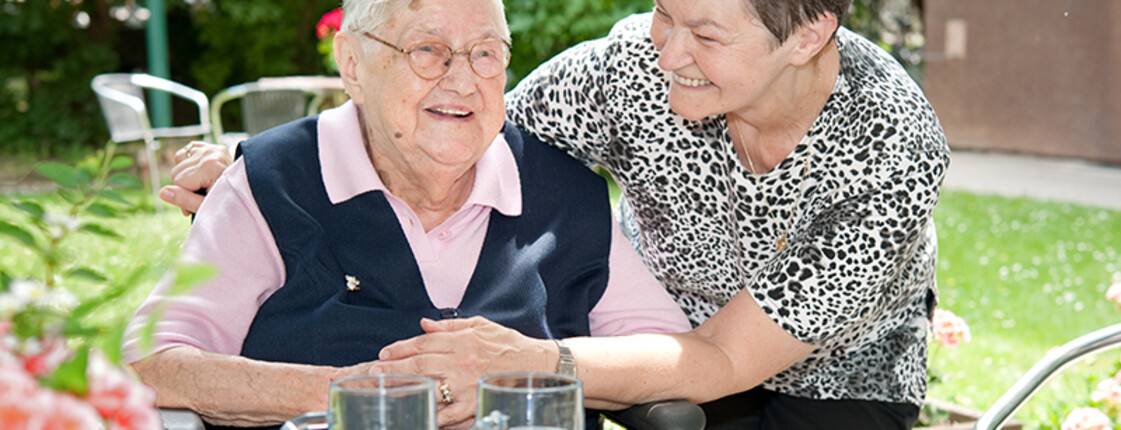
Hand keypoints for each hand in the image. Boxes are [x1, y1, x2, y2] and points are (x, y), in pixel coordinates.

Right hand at [159, 141, 232, 214]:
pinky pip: (187, 150)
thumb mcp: (206, 206)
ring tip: (204, 184)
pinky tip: (202, 173)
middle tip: (203, 194)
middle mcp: (210, 152)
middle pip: (176, 171)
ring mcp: (211, 147)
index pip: (178, 180)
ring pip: (178, 161)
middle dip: (186, 186)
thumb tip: (162, 192)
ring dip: (187, 174)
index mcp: (210, 165)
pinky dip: (190, 162)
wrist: (248, 191)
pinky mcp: (211, 146)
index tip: (201, 201)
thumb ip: (184, 200)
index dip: (186, 195)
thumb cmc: (229, 202)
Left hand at [372, 317, 553, 427]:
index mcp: (464, 340)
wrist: (540, 366)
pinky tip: (416, 413)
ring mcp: (468, 385)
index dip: (400, 348)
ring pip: (429, 388)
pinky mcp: (475, 404)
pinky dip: (432, 415)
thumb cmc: (510, 345)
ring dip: (406, 389)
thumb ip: (450, 327)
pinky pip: (448, 414)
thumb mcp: (481, 326)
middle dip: (393, 369)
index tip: (384, 354)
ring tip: (387, 391)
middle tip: (374, 372)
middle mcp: (463, 361)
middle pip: (420, 365)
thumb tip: (424, 325)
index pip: (424, 343)